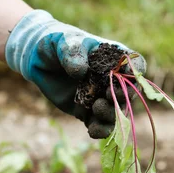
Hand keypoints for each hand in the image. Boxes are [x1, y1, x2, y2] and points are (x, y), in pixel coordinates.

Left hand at [5, 10, 145, 138]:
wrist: (38, 59)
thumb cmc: (57, 43)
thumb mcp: (64, 41)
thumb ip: (73, 53)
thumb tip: (81, 72)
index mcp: (113, 58)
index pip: (135, 65)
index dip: (135, 73)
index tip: (126, 78)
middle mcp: (112, 80)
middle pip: (128, 93)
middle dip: (122, 98)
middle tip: (108, 97)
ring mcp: (101, 97)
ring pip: (115, 112)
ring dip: (110, 115)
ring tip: (96, 108)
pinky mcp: (88, 111)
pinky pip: (99, 124)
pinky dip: (99, 130)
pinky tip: (92, 131)